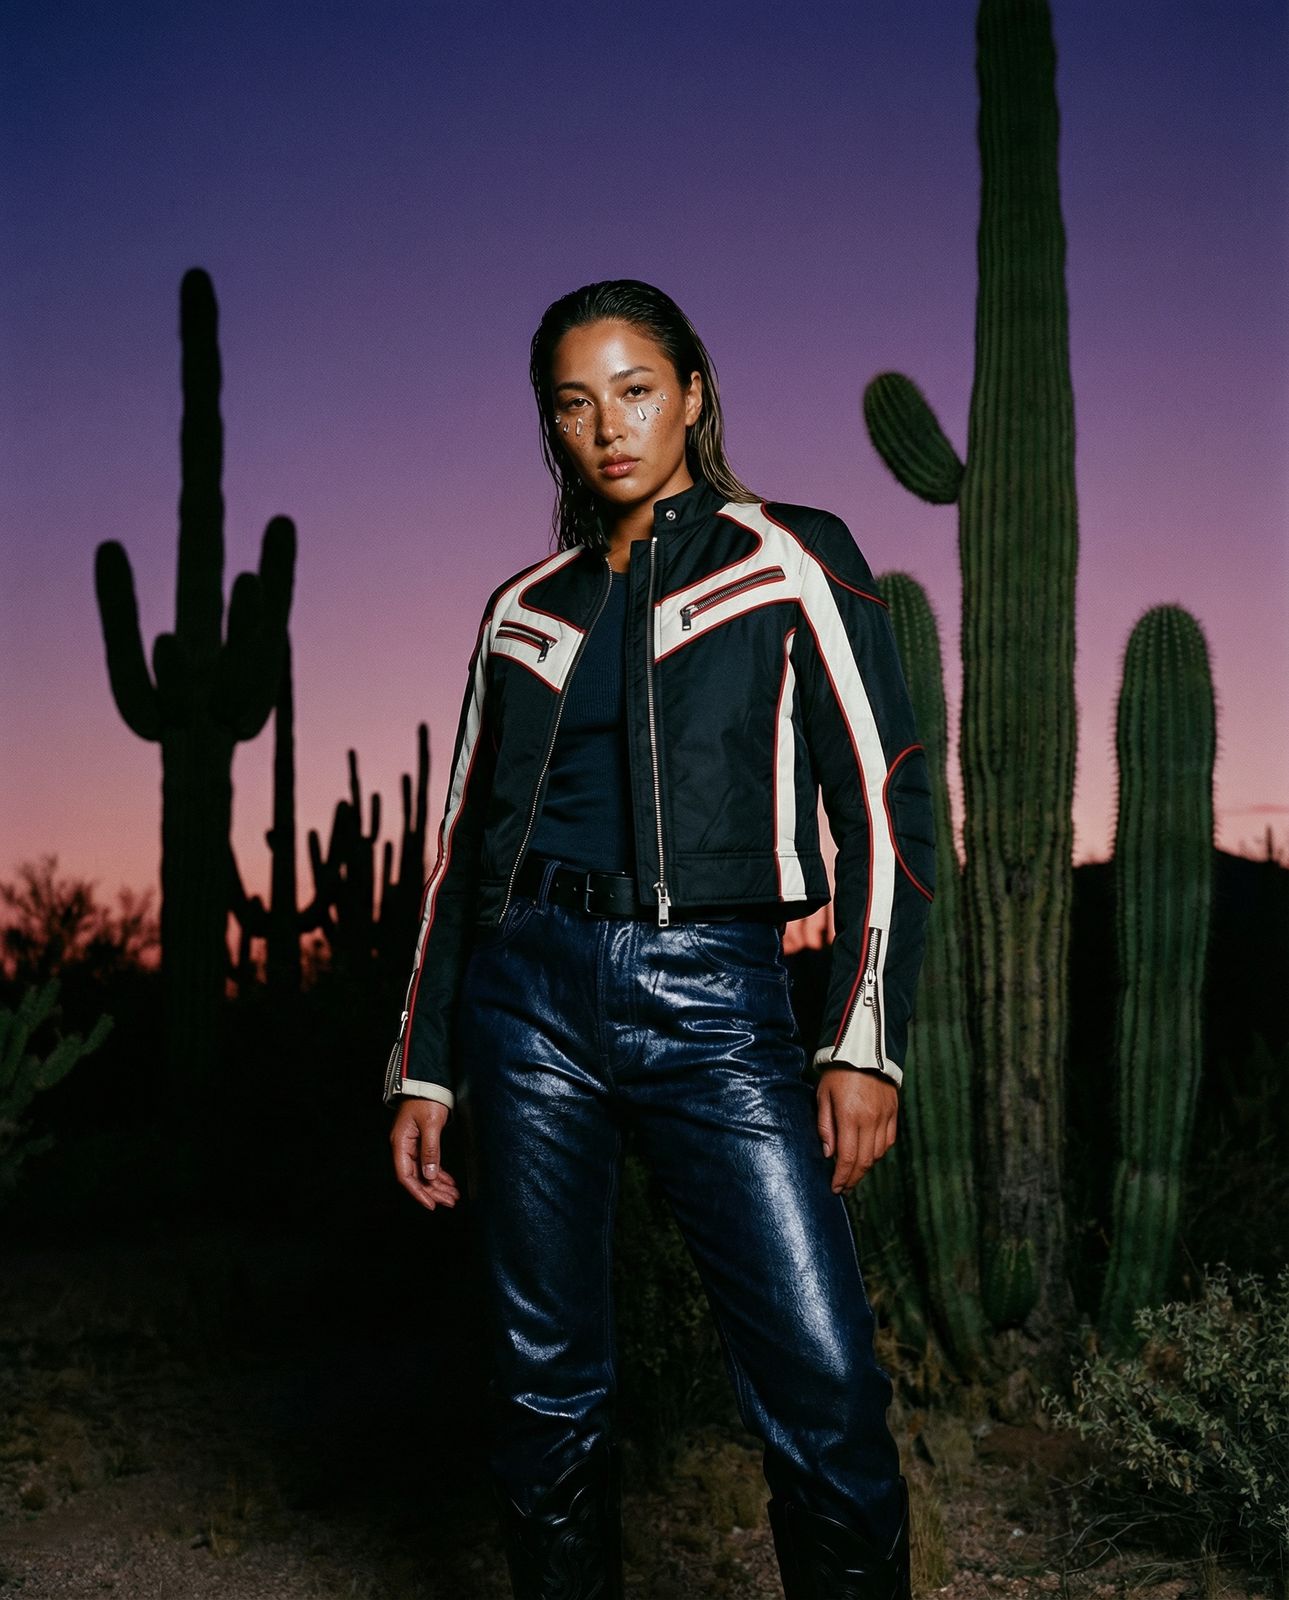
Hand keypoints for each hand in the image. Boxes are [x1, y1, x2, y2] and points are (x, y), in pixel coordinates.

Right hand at [390, 1097, 460, 1210]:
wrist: (428, 1082)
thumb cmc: (427, 1099)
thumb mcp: (430, 1124)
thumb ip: (430, 1150)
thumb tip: (429, 1175)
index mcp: (400, 1143)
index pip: (406, 1176)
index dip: (418, 1192)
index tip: (431, 1204)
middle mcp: (404, 1147)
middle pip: (416, 1177)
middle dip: (433, 1191)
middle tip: (449, 1201)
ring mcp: (412, 1145)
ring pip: (424, 1172)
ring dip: (438, 1185)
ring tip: (452, 1195)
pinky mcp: (421, 1142)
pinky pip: (428, 1163)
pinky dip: (439, 1173)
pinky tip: (449, 1182)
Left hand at [816, 1069, 898, 1193]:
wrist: (864, 1050)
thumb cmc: (838, 1073)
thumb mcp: (823, 1096)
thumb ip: (825, 1126)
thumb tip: (829, 1153)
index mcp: (850, 1116)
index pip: (848, 1158)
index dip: (842, 1177)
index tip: (836, 1188)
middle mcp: (870, 1120)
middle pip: (865, 1161)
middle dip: (853, 1178)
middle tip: (844, 1187)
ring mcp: (884, 1117)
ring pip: (878, 1153)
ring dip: (866, 1167)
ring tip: (853, 1172)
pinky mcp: (893, 1112)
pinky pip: (888, 1140)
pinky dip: (879, 1152)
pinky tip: (869, 1154)